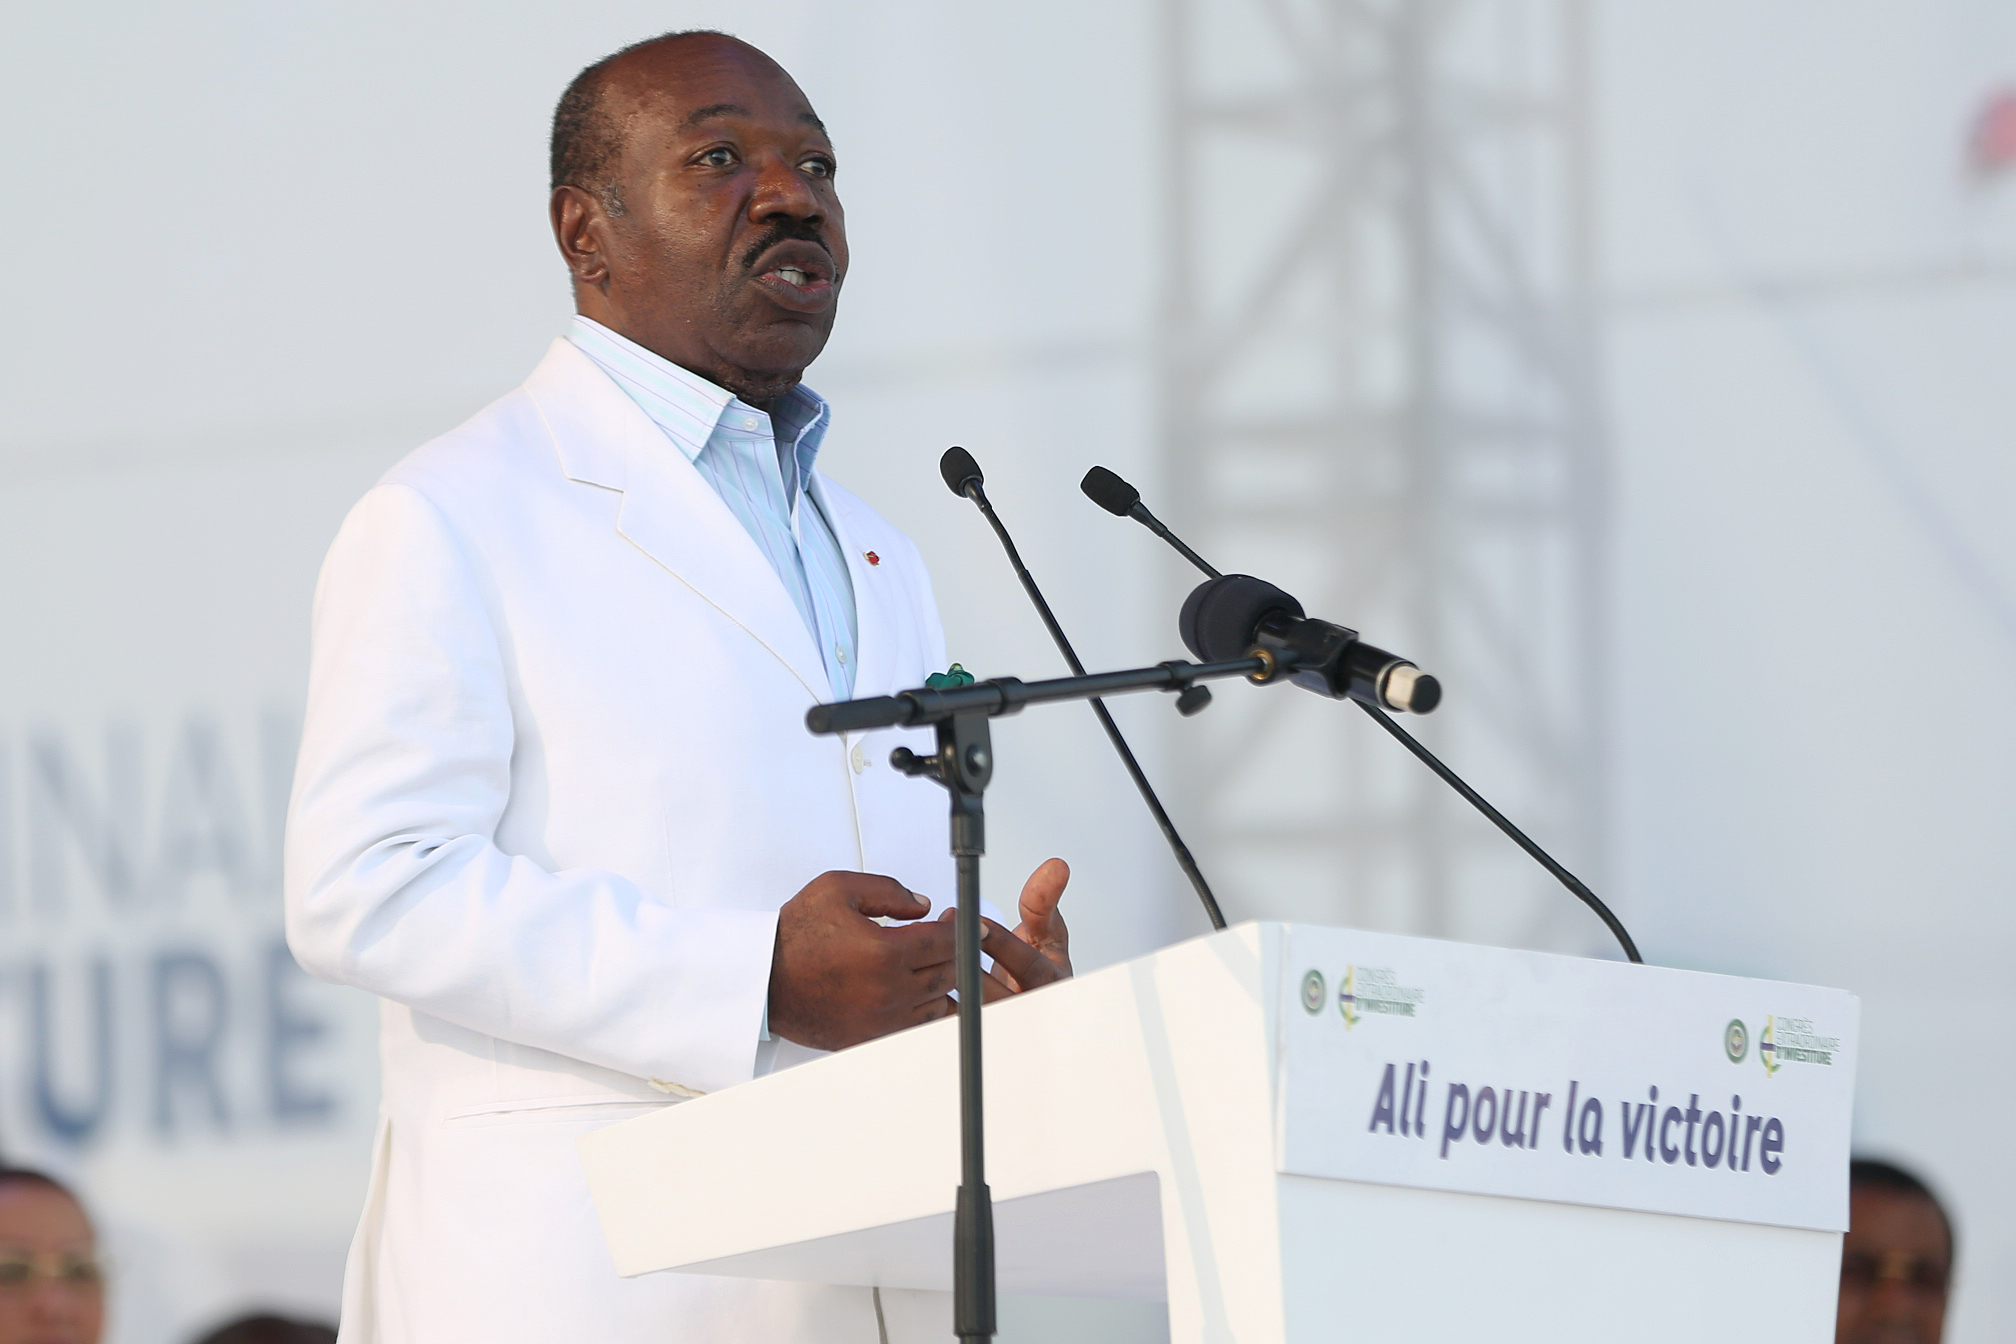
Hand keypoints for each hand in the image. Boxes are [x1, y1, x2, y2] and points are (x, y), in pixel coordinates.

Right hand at [766, 863, 1072, 1050]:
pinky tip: (917, 991)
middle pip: (949, 973)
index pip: (946, 941)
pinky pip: (916, 1026)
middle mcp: (888, 991)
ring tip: (931, 964)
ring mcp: (882, 1019)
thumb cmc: (795, 935)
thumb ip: (888, 890)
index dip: (962, 928)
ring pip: (939, 1004)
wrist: (763, 979)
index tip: (964, 921)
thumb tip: (923, 905)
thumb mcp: (838, 889)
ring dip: (943, 982)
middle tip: (947, 937)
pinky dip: (924, 1009)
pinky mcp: (871, 1037)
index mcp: (885, 953)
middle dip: (956, 952)